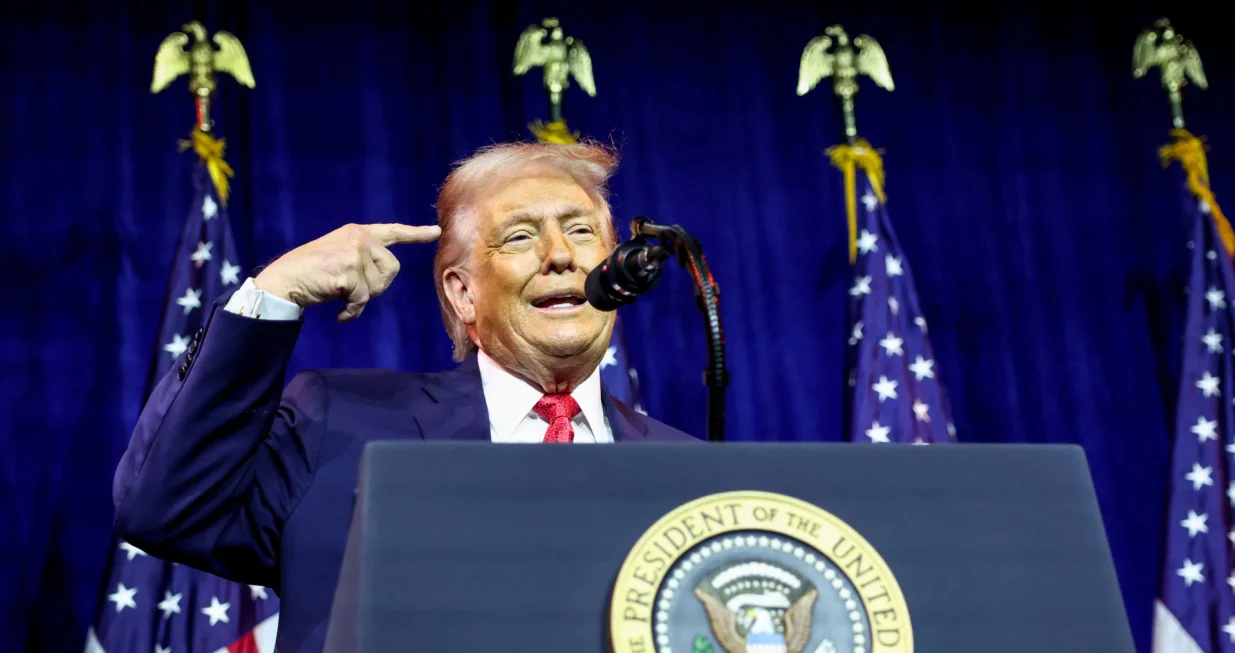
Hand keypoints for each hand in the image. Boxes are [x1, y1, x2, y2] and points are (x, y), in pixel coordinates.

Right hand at [254, 223, 440, 321]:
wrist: (285, 280)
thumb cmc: (312, 274)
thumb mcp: (341, 259)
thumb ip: (364, 262)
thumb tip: (383, 279)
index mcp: (358, 232)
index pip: (393, 231)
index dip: (415, 233)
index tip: (435, 231)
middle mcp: (359, 237)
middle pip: (393, 268)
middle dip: (377, 286)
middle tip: (352, 291)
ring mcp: (355, 251)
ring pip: (379, 285)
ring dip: (362, 298)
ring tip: (340, 294)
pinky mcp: (348, 268)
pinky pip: (363, 298)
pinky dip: (352, 310)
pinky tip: (339, 311)